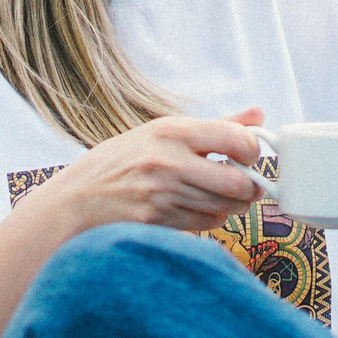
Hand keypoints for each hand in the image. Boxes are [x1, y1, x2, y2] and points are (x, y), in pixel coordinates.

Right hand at [28, 108, 267, 234]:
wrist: (77, 200)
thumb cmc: (124, 161)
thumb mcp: (163, 132)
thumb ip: (216, 125)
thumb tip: (259, 113)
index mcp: (172, 131)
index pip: (236, 138)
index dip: (253, 150)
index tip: (248, 155)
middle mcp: (168, 160)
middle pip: (237, 182)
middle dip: (250, 187)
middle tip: (247, 185)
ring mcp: (162, 193)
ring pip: (225, 207)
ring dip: (233, 206)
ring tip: (224, 197)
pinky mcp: (157, 220)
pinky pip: (206, 224)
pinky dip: (212, 219)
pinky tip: (199, 209)